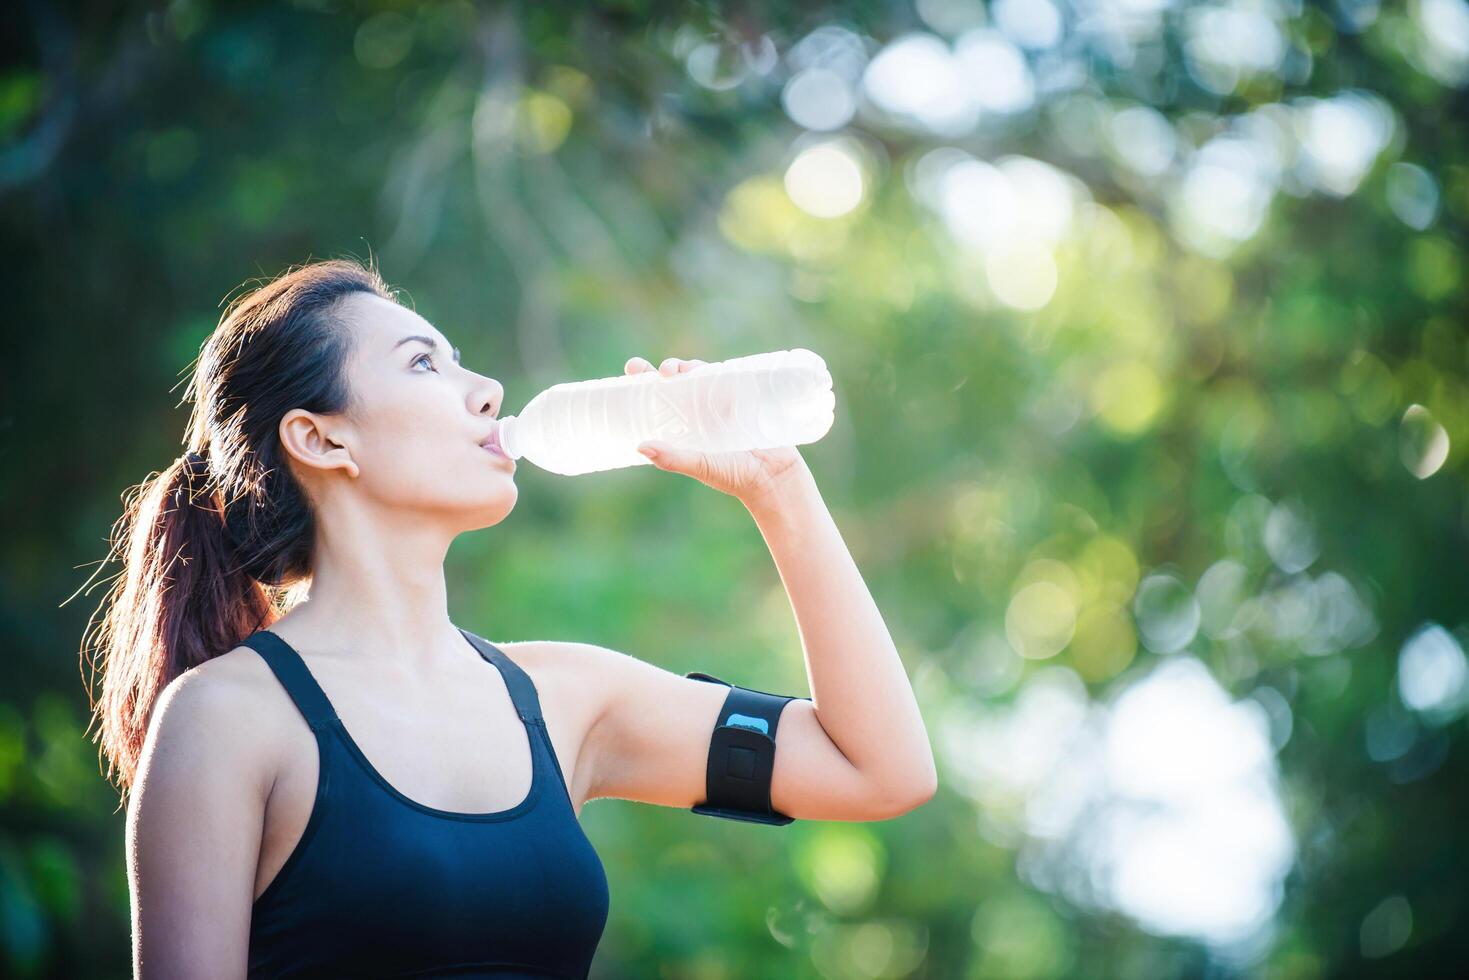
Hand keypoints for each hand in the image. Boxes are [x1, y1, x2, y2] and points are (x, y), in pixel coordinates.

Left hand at [628, 355, 808, 505]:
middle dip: (666, 367)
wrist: (773, 477)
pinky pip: (729, 376)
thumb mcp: (700, 466)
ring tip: (678, 371)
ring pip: (701, 374)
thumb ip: (672, 459)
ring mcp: (721, 400)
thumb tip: (640, 446)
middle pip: (678, 379)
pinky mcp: (743, 396)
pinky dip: (719, 370)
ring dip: (688, 367)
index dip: (644, 379)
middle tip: (659, 371)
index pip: (658, 396)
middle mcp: (698, 409)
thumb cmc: (733, 476)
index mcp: (682, 424)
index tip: (632, 368)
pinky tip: (709, 369)